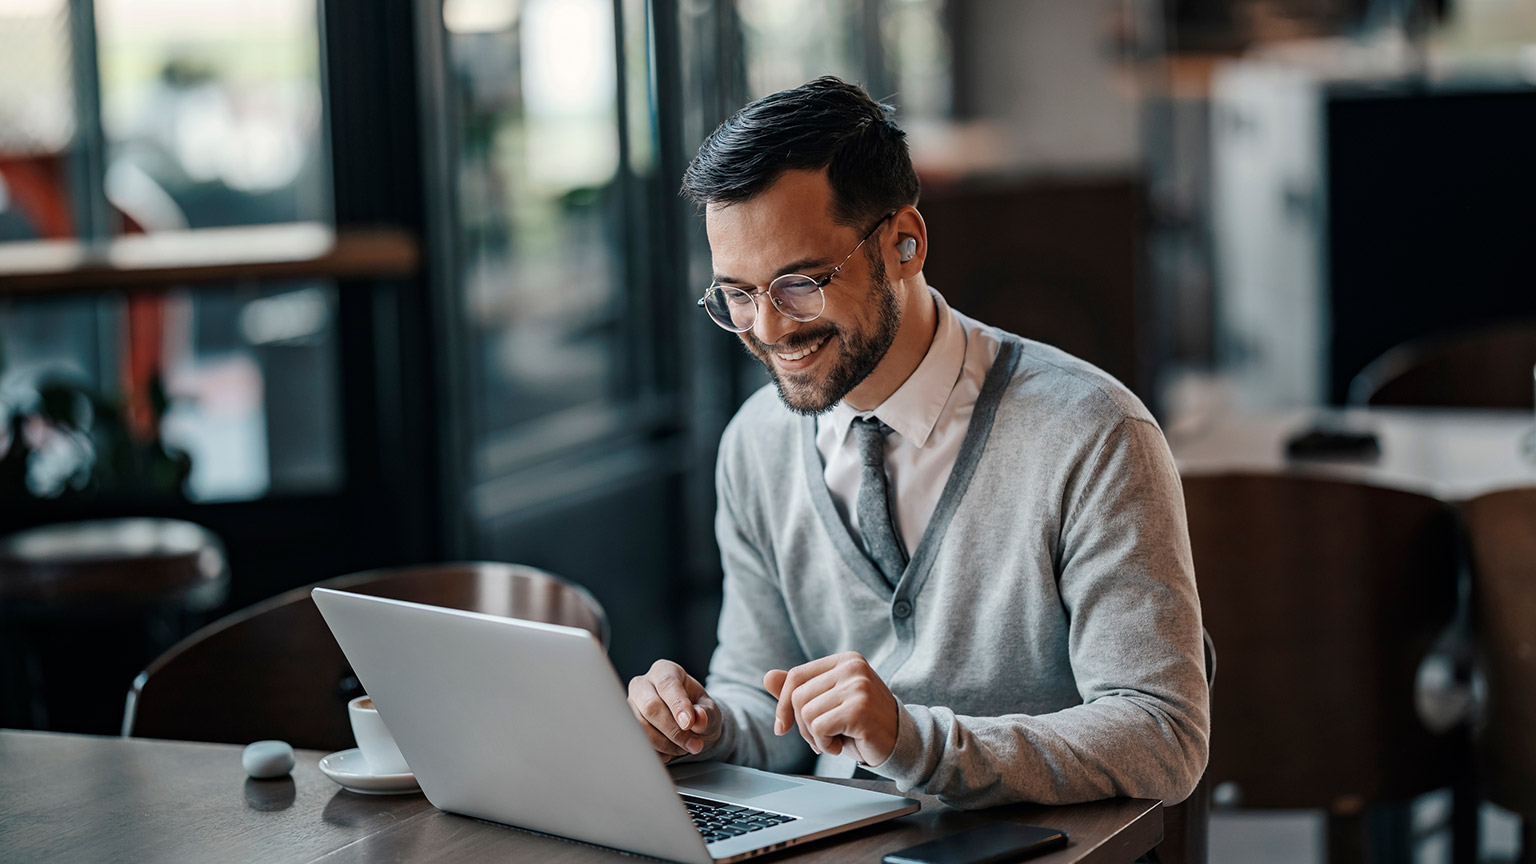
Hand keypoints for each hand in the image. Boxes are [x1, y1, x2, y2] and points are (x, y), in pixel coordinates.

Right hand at [627, 659, 721, 762]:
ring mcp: (631, 705)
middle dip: (673, 730)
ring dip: (664, 743)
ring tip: (684, 748)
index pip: (667, 684)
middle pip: (650, 706)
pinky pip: (635, 741)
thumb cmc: (697, 711)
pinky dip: (655, 752)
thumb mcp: (710, 710)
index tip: (689, 724)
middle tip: (693, 744)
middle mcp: (643, 684)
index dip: (678, 705)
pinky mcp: (625, 725)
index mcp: (664, 671)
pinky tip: (670, 753)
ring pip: (640, 726)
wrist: (688, 725)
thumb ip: (707, 713)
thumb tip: (699, 718)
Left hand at [763, 652, 899, 767]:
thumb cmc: (862, 724)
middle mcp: (852, 667)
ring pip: (806, 713)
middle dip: (802, 725)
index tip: (782, 727)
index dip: (782, 704)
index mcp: (845, 660)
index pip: (796, 676)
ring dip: (814, 737)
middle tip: (823, 737)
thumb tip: (767, 677)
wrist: (900, 744)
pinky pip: (819, 727)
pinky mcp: (859, 708)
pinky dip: (825, 744)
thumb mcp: (828, 704)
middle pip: (797, 696)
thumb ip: (800, 689)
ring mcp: (858, 685)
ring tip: (835, 739)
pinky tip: (842, 745)